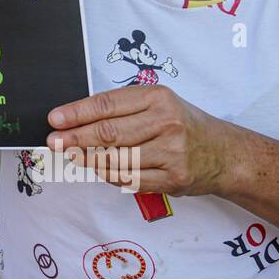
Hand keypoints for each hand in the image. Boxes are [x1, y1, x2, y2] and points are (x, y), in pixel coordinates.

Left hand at [45, 85, 238, 196]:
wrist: (224, 153)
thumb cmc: (183, 125)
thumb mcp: (158, 105)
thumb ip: (123, 110)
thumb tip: (76, 120)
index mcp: (158, 97)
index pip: (107, 104)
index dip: (77, 112)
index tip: (55, 119)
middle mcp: (166, 122)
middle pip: (108, 132)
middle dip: (75, 138)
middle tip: (54, 141)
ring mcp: (172, 152)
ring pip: (116, 159)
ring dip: (88, 159)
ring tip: (71, 156)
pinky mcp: (174, 178)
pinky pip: (130, 180)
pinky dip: (109, 175)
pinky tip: (98, 169)